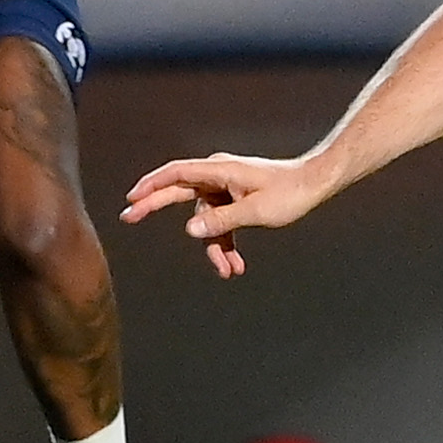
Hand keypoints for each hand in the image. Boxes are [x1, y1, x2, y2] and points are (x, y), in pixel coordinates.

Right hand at [119, 153, 332, 277]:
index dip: (150, 185)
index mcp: (218, 171)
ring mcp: (226, 187)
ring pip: (207, 220)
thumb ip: (221, 222)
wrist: (315, 184)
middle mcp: (218, 176)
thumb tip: (190, 230)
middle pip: (179, 193)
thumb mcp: (255, 212)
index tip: (131, 199)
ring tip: (228, 271)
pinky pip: (223, 223)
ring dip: (215, 247)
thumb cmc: (289, 193)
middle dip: (155, 208)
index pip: (176, 175)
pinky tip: (236, 266)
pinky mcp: (237, 199)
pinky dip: (227, 243)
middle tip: (128, 219)